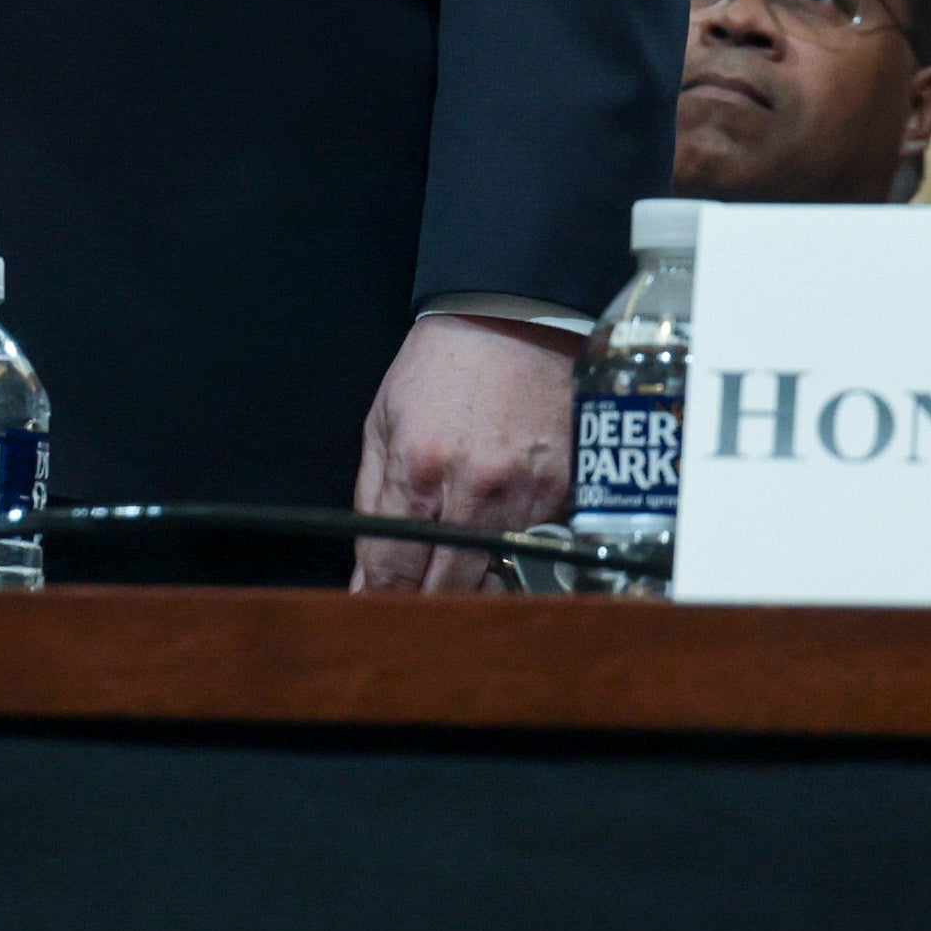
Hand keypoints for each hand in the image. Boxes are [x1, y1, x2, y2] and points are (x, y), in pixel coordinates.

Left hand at [353, 312, 577, 593]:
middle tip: (414, 611)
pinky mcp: (564, 492)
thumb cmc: (444, 364)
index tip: (376, 613)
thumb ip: (373, 498)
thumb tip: (366, 569)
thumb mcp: (384, 420)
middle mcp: (474, 488)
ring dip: (474, 589)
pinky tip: (502, 546)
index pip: (394, 567)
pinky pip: (537, 550)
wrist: (515, 316)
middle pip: (447, 588)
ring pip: (497, 579)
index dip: (381, 600)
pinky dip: (516, 558)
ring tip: (458, 580)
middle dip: (425, 606)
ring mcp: (525, 494)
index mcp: (418, 467)